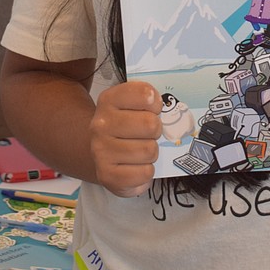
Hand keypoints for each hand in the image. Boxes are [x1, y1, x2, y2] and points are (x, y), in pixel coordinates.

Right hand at [88, 81, 161, 197]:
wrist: (103, 154)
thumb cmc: (125, 127)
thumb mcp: (133, 105)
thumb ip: (150, 99)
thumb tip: (169, 107)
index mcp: (109, 100)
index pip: (145, 94)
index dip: (156, 103)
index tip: (153, 109)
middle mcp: (101, 124)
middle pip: (151, 124)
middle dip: (156, 131)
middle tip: (148, 134)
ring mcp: (101, 150)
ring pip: (149, 150)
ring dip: (151, 153)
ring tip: (141, 151)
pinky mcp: (107, 175)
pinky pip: (145, 173)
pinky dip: (146, 172)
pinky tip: (136, 166)